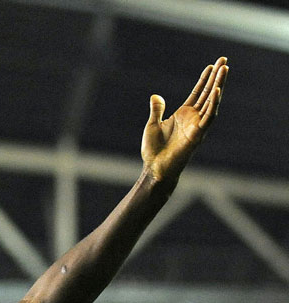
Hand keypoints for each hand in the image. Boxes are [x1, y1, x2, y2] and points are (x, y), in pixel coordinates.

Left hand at [142, 57, 227, 184]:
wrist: (154, 168)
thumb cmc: (154, 150)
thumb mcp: (153, 125)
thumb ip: (157, 110)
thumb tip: (155, 96)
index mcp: (184, 114)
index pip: (198, 92)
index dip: (205, 79)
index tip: (212, 65)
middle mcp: (194, 118)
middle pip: (208, 92)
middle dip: (216, 76)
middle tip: (224, 60)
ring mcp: (197, 125)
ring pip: (212, 101)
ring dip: (218, 85)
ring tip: (224, 69)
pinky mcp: (198, 134)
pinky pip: (208, 117)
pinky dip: (213, 104)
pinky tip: (217, 91)